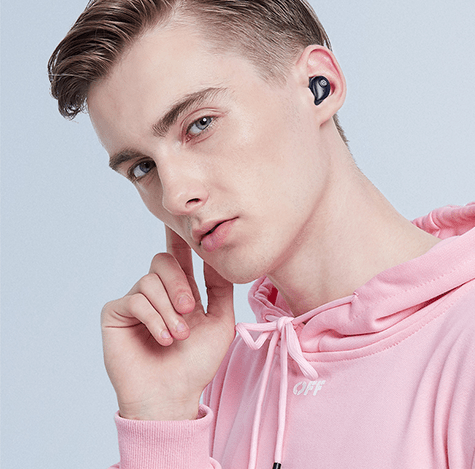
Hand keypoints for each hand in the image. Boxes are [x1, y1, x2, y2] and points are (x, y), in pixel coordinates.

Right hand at [101, 227, 234, 420]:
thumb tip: (218, 255)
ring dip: (169, 310)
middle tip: (189, 310)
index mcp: (179, 291)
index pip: (178, 257)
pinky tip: (162, 339)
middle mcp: (156, 292)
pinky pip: (135, 299)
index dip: (178, 237)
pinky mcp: (115, 313)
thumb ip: (219, 288)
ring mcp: (134, 301)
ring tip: (177, 336)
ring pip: (150, 281)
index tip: (180, 216)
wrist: (173, 396)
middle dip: (179, 284)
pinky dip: (153, 319)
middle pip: (162, 261)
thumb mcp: (220, 321)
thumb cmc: (196, 363)